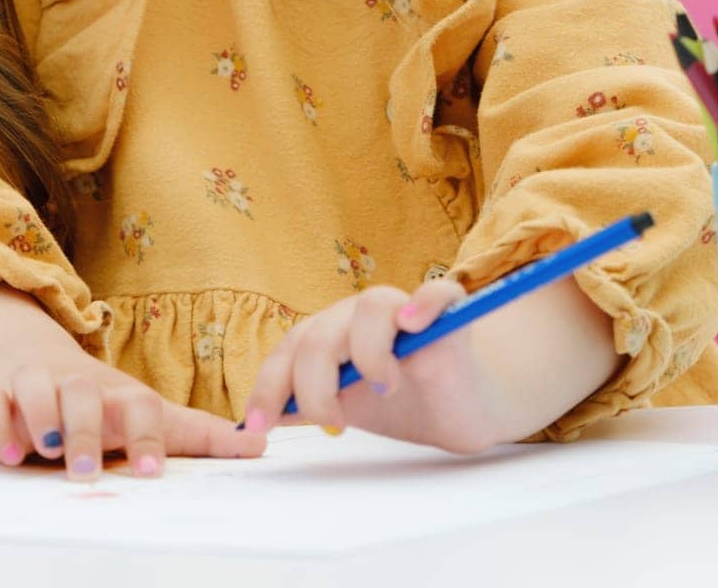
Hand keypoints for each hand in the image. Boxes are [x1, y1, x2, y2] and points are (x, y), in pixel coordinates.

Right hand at [0, 350, 267, 480]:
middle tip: (87, 471)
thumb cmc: (102, 401)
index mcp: (119, 394)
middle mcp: (78, 384)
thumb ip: (199, 434)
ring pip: (37, 390)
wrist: (35, 359)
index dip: (146, 436)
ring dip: (41, 419)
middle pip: (84, 395)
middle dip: (86, 431)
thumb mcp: (150, 414)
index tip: (151, 471)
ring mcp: (35, 385)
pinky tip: (3, 451)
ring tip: (45, 451)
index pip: (139, 405)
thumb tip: (261, 444)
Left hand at [240, 278, 509, 455]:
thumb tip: (254, 421)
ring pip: (372, 307)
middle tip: (334, 422)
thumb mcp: (348, 407)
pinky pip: (437, 292)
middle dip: (315, 386)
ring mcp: (407, 312)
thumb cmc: (403, 401)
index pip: (291, 349)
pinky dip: (424, 303)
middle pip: (323, 335)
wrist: (463, 407)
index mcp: (333, 334)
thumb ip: (306, 403)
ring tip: (382, 387)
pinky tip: (413, 325)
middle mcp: (363, 316)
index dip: (271, 384)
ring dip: (368, 352)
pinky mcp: (450, 316)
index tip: (258, 425)